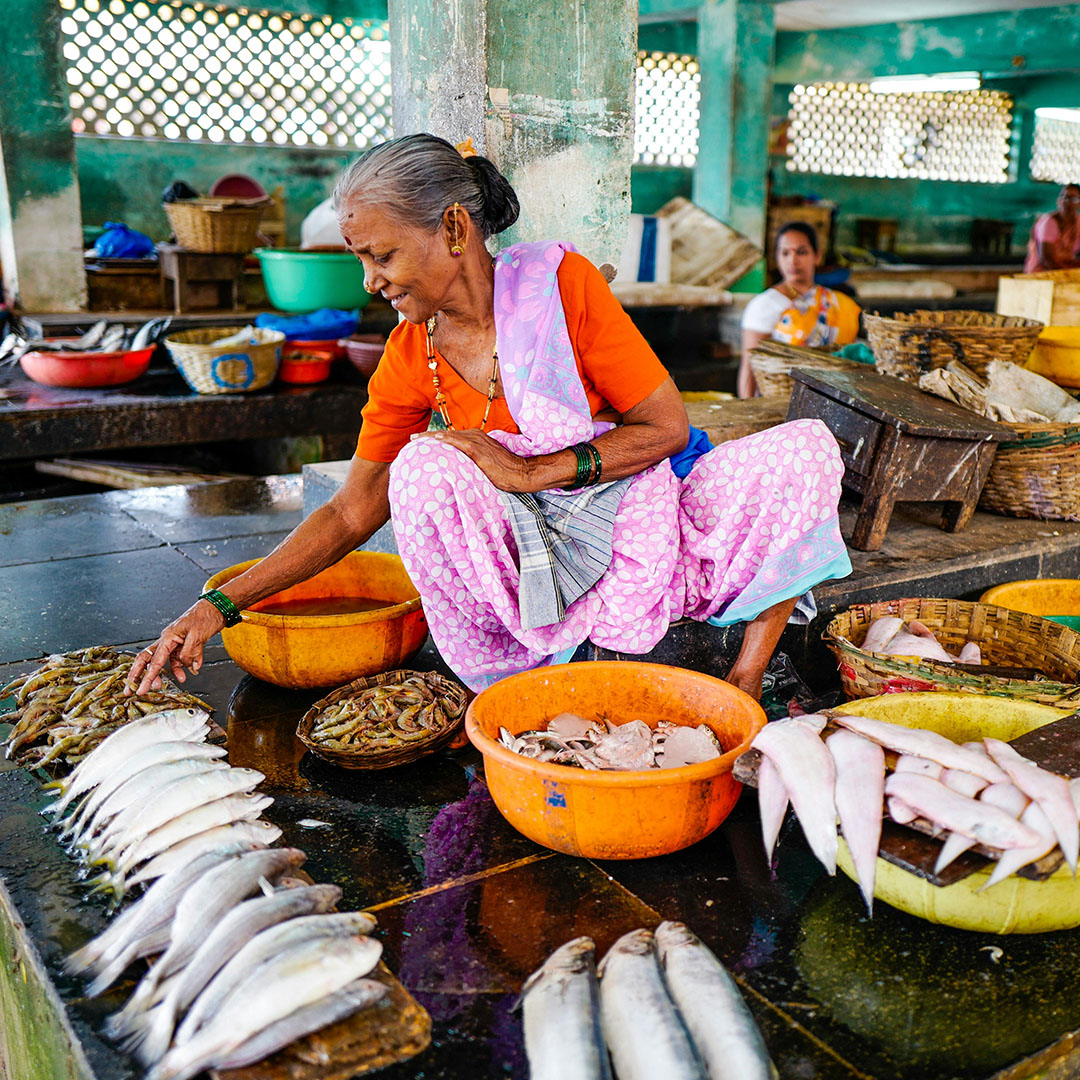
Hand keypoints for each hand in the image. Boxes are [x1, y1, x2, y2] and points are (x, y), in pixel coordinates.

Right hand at [126, 599, 224, 694]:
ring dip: (163, 674)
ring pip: (163, 661)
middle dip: (139, 675)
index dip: (147, 677)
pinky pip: (178, 659)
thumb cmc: (206, 616)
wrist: (217, 608)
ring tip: (164, 684)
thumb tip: (187, 667)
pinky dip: (182, 667)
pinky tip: (190, 671)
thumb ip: (189, 653)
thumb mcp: (198, 635)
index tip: (140, 690)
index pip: (155, 661)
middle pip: (148, 659)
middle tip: (132, 690)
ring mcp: (175, 642)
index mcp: (168, 636)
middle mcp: (168, 639)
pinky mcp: (183, 644)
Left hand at [411, 429, 530, 491]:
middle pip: (446, 435)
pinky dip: (446, 441)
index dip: (434, 438)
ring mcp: (477, 442)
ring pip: (449, 436)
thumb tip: (458, 470)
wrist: (520, 473)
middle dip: (428, 437)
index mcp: (476, 439)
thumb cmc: (505, 471)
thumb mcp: (485, 463)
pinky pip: (459, 443)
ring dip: (431, 438)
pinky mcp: (479, 450)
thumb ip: (471, 462)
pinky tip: (434, 440)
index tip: (420, 441)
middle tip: (412, 439)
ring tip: (415, 440)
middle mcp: (475, 436)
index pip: (451, 437)